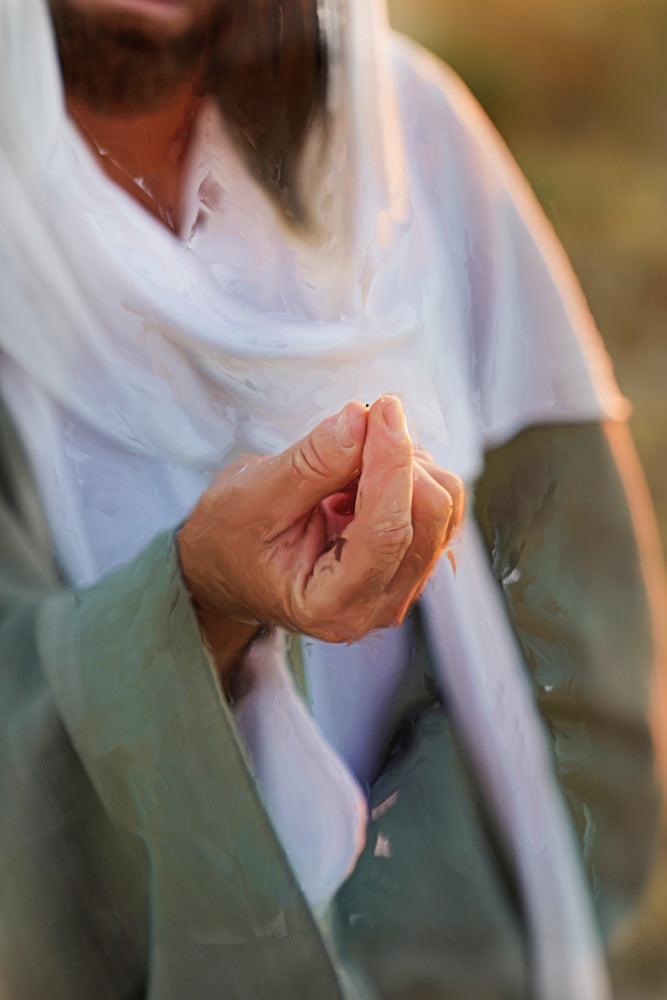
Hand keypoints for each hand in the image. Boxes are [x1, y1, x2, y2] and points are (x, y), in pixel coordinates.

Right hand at [177, 396, 462, 677]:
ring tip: (345, 467)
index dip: (390, 462)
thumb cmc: (231, 540)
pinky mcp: (412, 561)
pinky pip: (438, 504)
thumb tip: (360, 419)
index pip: (386, 531)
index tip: (382, 408)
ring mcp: (401, 585)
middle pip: (428, 515)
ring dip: (403, 465)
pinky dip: (407, 474)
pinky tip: (363, 477)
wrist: (229, 566)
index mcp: (330, 605)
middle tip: (348, 435)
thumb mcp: (253, 496)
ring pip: (442, 505)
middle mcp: (377, 605)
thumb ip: (311, 462)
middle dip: (396, 460)